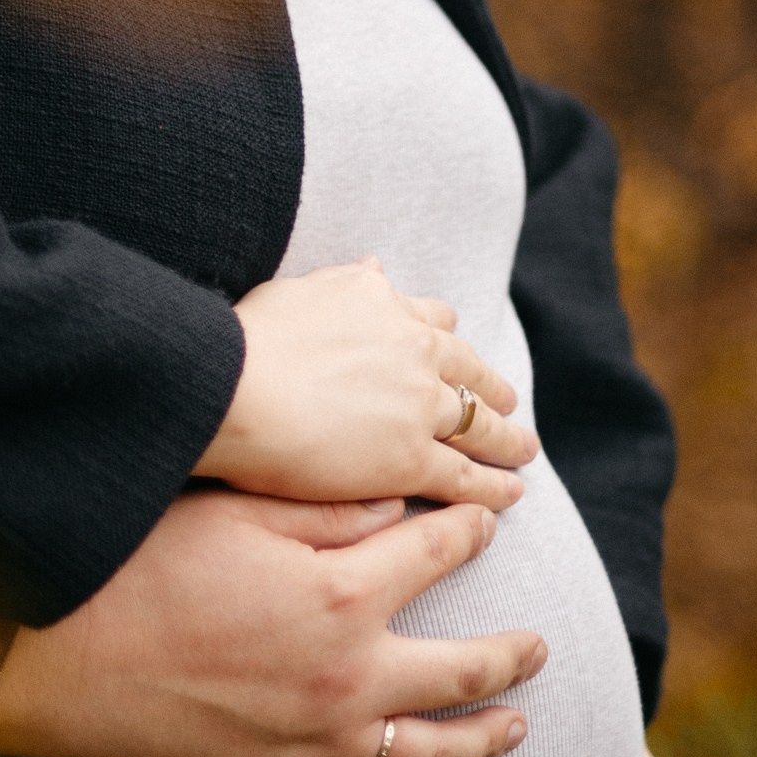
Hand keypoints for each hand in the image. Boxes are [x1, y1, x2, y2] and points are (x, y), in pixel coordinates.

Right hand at [0, 488, 546, 756]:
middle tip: (541, 647)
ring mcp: (321, 748)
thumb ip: (334, 507)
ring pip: (433, 755)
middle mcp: (352, 679)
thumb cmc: (139, 566)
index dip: (471, 532)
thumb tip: (405, 499)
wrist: (58, 663)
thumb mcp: (240, 510)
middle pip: (465, 671)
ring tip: (516, 727)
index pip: (441, 554)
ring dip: (485, 740)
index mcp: (346, 594)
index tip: (486, 522)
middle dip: (513, 656)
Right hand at [206, 259, 538, 511]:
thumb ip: (340, 281)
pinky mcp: (410, 459)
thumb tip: (374, 262)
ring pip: (478, 422)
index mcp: (381, 303)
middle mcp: (411, 349)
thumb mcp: (297, 289)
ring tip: (523, 451)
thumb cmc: (244, 341)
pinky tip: (511, 494)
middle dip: (490, 387)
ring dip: (507, 438)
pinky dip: (494, 486)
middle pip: (469, 370)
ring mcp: (417, 405)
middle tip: (506, 402)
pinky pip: (465, 475)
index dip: (446, 339)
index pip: (433, 319)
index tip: (453, 350)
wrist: (232, 388)